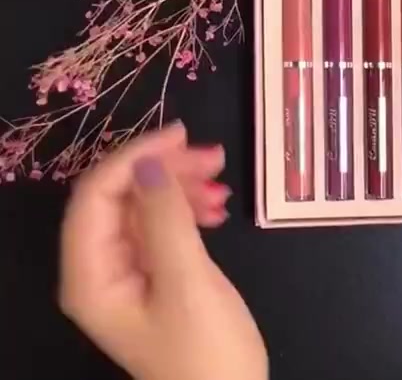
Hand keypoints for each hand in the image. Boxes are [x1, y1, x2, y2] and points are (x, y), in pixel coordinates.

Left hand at [58, 122, 266, 379]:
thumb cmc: (207, 351)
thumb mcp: (188, 283)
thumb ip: (165, 221)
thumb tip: (149, 164)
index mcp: (91, 276)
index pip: (95, 196)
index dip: (133, 158)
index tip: (182, 136)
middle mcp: (99, 271)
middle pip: (118, 198)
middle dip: (163, 171)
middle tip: (214, 158)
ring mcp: (127, 274)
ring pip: (143, 209)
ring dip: (180, 189)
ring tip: (223, 187)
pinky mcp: (154, 277)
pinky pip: (161, 228)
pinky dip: (188, 211)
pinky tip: (217, 210)